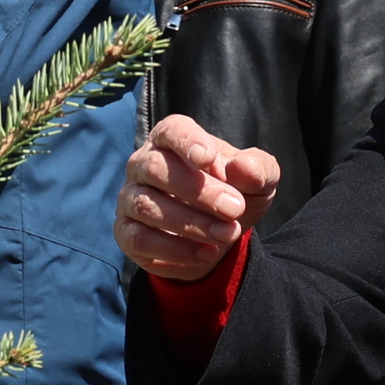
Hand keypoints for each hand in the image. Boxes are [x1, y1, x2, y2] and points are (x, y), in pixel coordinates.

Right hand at [116, 114, 280, 281]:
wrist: (217, 237)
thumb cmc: (234, 195)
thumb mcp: (258, 182)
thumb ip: (258, 170)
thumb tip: (243, 169)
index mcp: (172, 140)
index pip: (172, 131)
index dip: (187, 142)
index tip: (209, 160)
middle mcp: (142, 164)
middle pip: (155, 169)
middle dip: (198, 191)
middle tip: (235, 209)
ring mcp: (130, 198)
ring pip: (147, 206)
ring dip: (191, 224)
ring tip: (228, 235)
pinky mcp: (126, 233)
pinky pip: (140, 239)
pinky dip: (177, 249)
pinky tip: (207, 253)